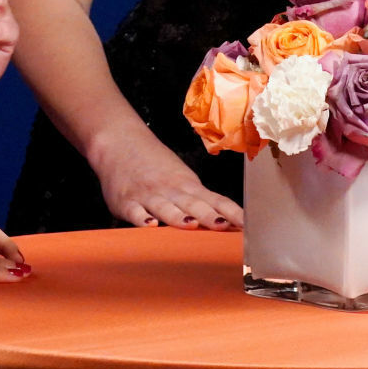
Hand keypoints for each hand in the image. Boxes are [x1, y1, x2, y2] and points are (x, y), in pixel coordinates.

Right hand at [90, 130, 241, 229]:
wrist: (120, 141)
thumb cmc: (156, 167)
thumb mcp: (182, 180)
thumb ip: (201, 202)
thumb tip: (230, 223)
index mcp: (189, 186)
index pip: (216, 201)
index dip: (232, 214)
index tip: (247, 227)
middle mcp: (171, 191)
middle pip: (193, 204)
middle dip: (209, 216)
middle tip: (224, 227)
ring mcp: (148, 195)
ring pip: (165, 207)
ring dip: (178, 216)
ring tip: (191, 225)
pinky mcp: (126, 202)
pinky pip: (134, 211)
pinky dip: (141, 218)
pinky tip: (149, 225)